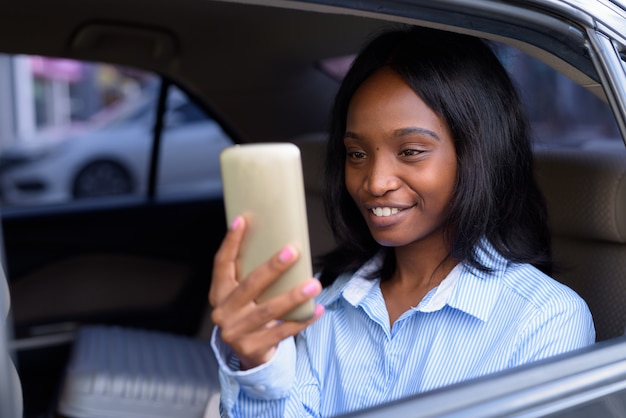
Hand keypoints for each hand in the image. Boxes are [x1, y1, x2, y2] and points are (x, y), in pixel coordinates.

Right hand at [209, 215, 323, 369]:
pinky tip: (317, 309)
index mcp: (219, 293)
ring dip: (293, 296)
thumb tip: (277, 243)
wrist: (246, 353)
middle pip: (250, 285)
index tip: (242, 221)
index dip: (231, 242)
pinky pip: (282, 332)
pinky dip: (302, 320)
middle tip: (293, 252)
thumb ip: (250, 274)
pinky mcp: (253, 348)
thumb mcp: (241, 295)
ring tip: (314, 284)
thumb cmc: (249, 313)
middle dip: (273, 268)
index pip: (221, 264)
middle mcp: (223, 312)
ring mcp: (236, 332)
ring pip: (269, 311)